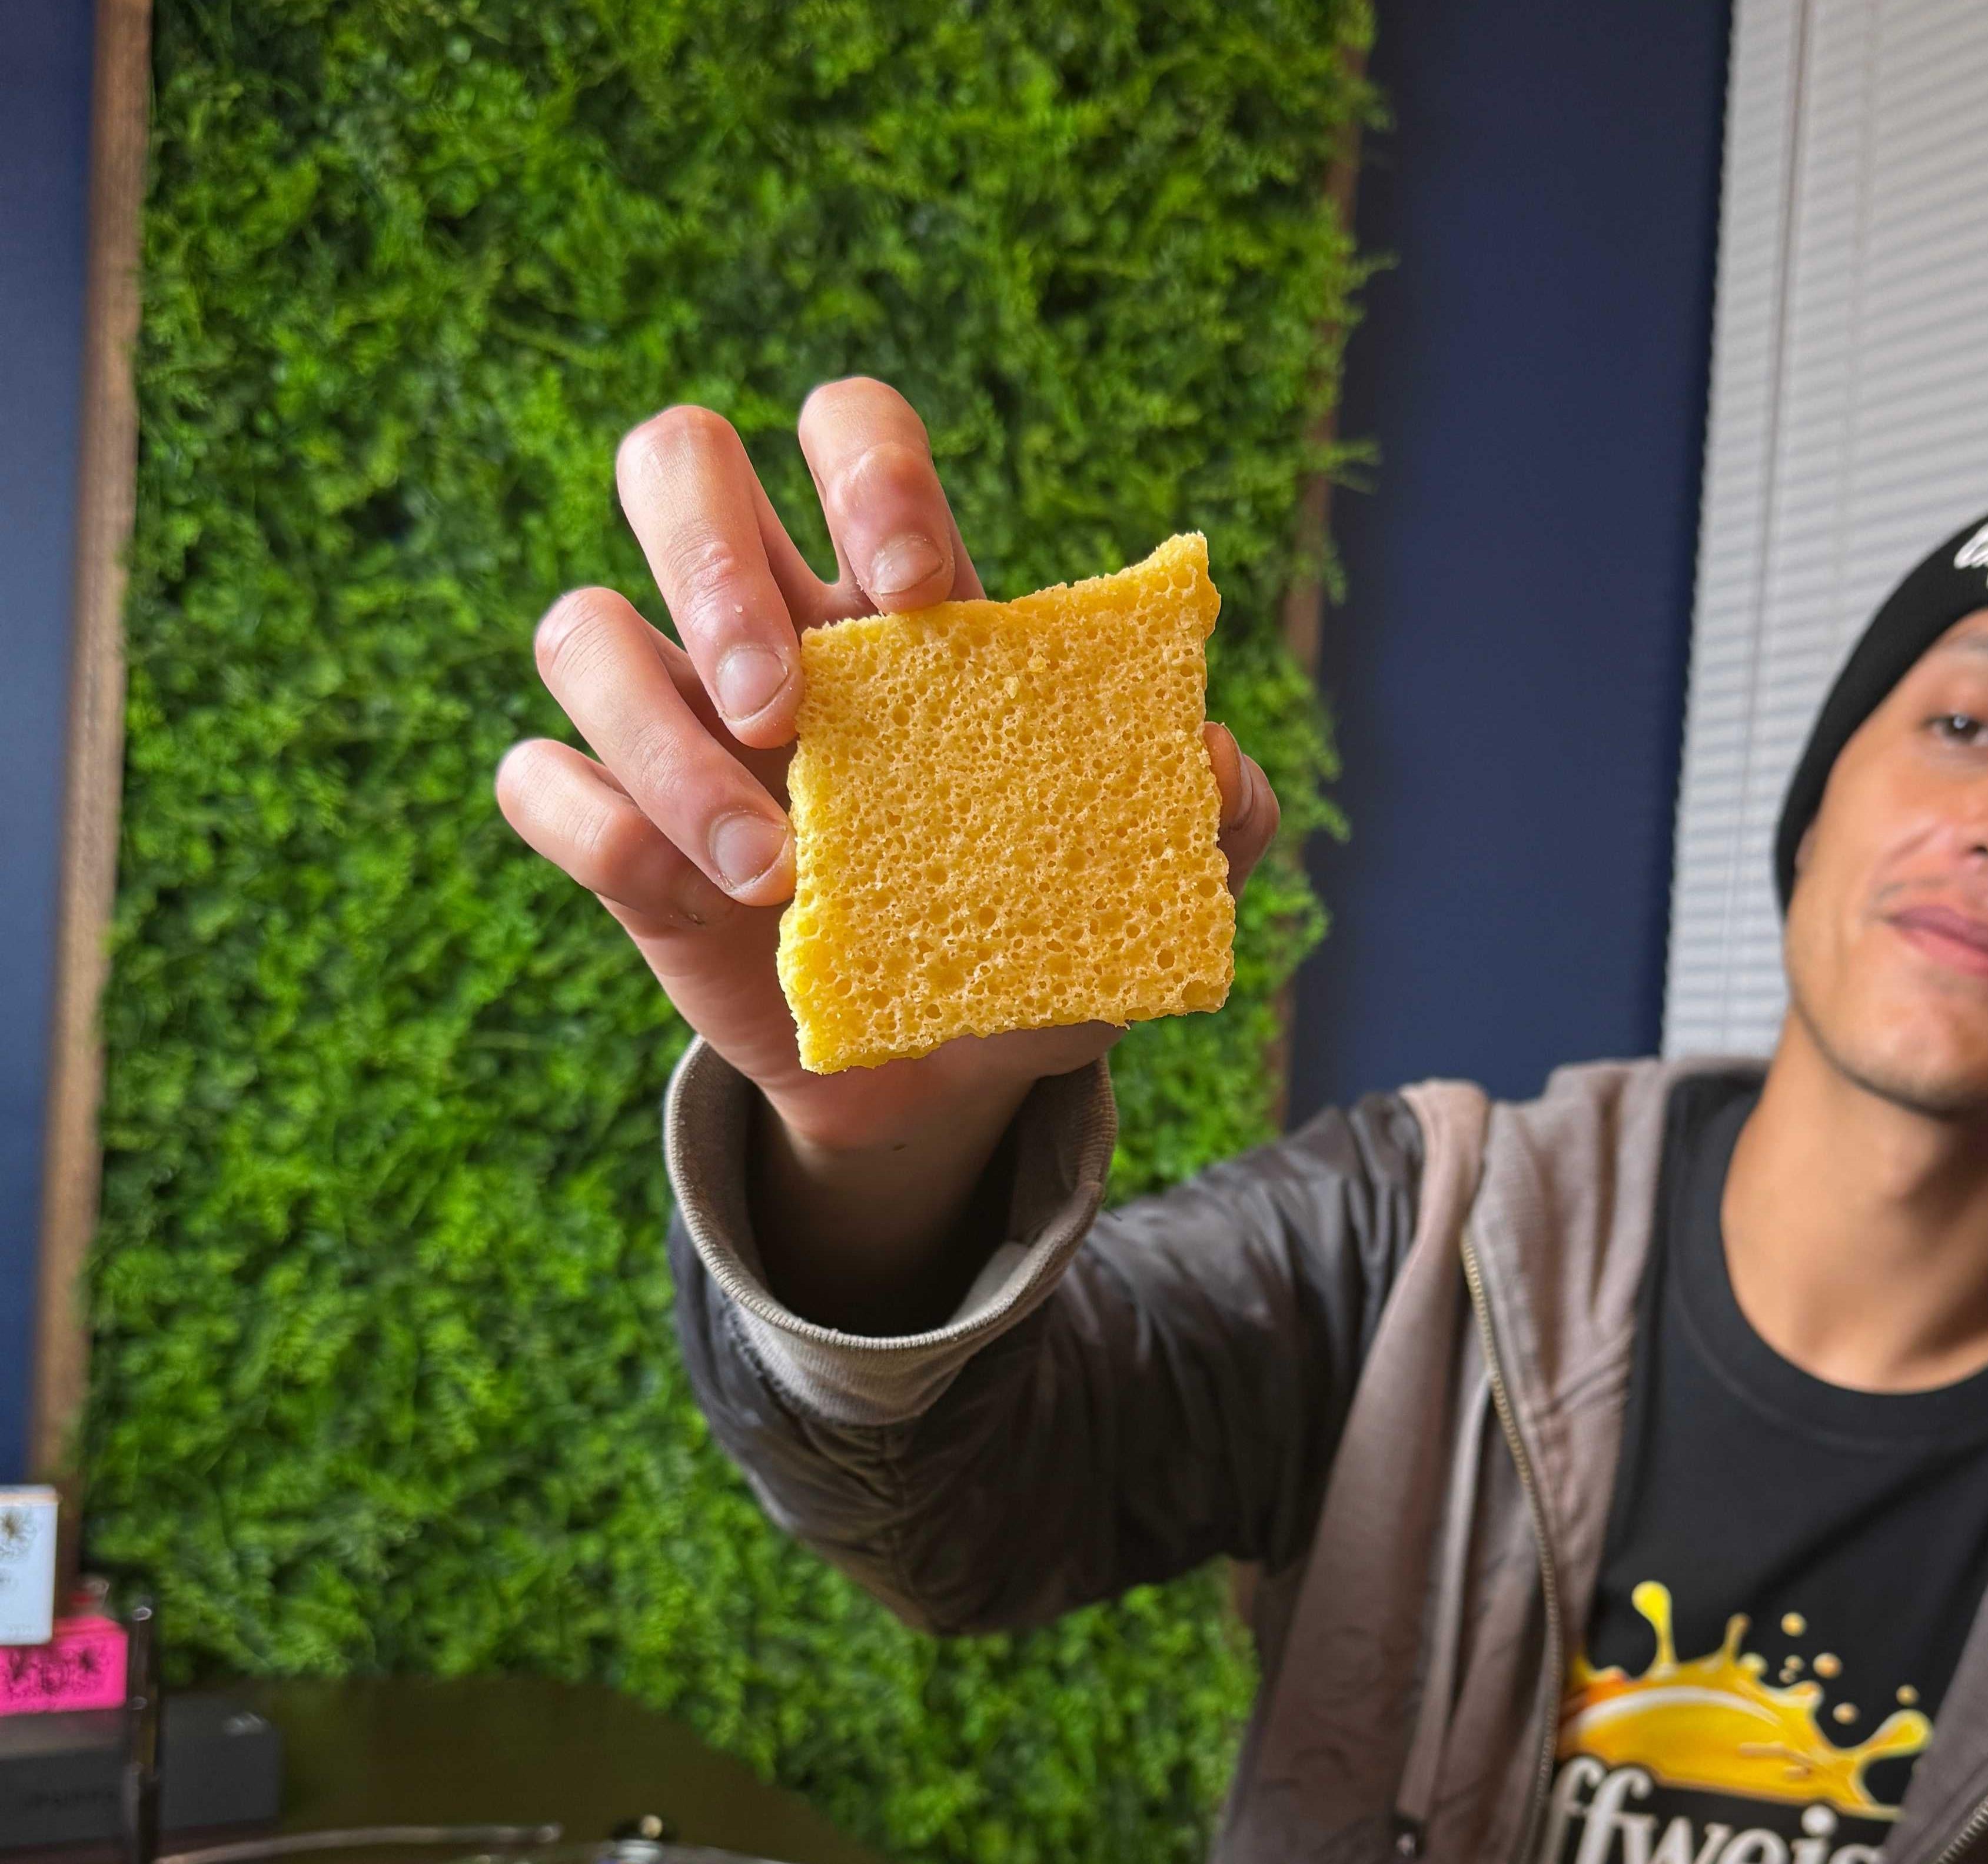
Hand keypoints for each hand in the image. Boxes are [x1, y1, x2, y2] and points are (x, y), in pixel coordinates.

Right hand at [494, 378, 1279, 1164]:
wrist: (950, 1079)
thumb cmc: (1035, 945)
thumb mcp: (1138, 890)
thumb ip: (1208, 814)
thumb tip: (1218, 758)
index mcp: (892, 600)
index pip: (847, 428)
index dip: (870, 468)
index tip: (929, 594)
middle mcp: (766, 628)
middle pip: (673, 463)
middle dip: (713, 559)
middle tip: (793, 706)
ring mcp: (673, 724)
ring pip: (579, 628)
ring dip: (660, 740)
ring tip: (774, 865)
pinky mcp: (615, 833)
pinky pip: (537, 780)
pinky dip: (599, 824)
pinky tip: (698, 899)